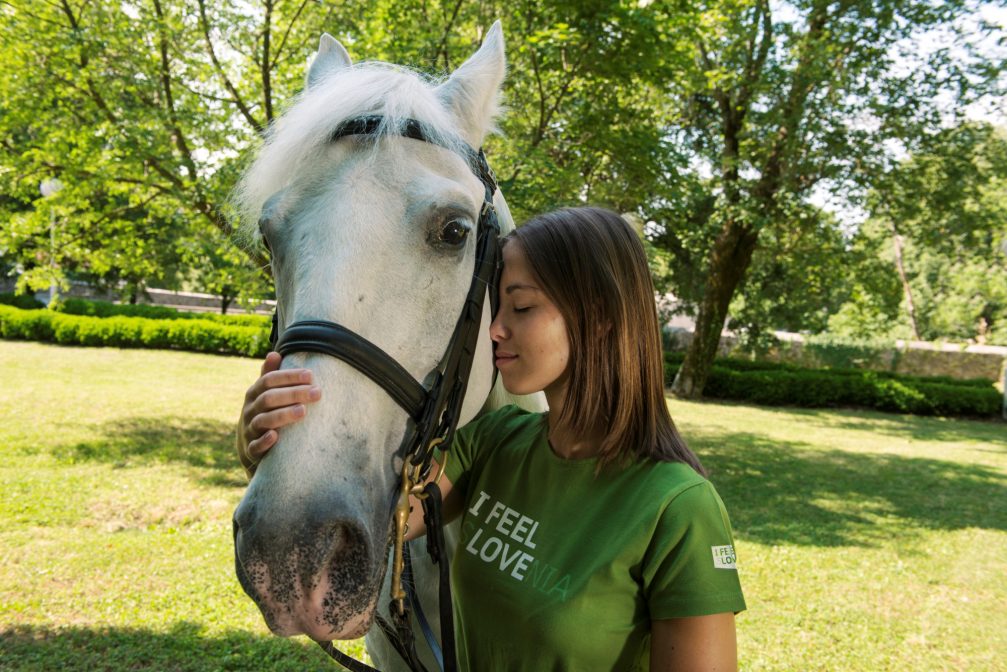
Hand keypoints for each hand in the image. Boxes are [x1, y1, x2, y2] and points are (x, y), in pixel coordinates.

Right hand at [237, 351, 321, 475]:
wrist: (248, 447)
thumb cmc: (264, 413)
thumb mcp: (264, 394)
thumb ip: (269, 376)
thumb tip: (274, 353)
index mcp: (254, 393)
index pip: (269, 380)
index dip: (288, 376)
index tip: (310, 375)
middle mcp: (250, 410)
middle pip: (269, 398)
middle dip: (293, 394)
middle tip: (317, 393)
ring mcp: (249, 430)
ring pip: (263, 421)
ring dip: (283, 415)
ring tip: (303, 411)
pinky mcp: (251, 450)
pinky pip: (255, 446)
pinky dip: (264, 442)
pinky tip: (275, 437)